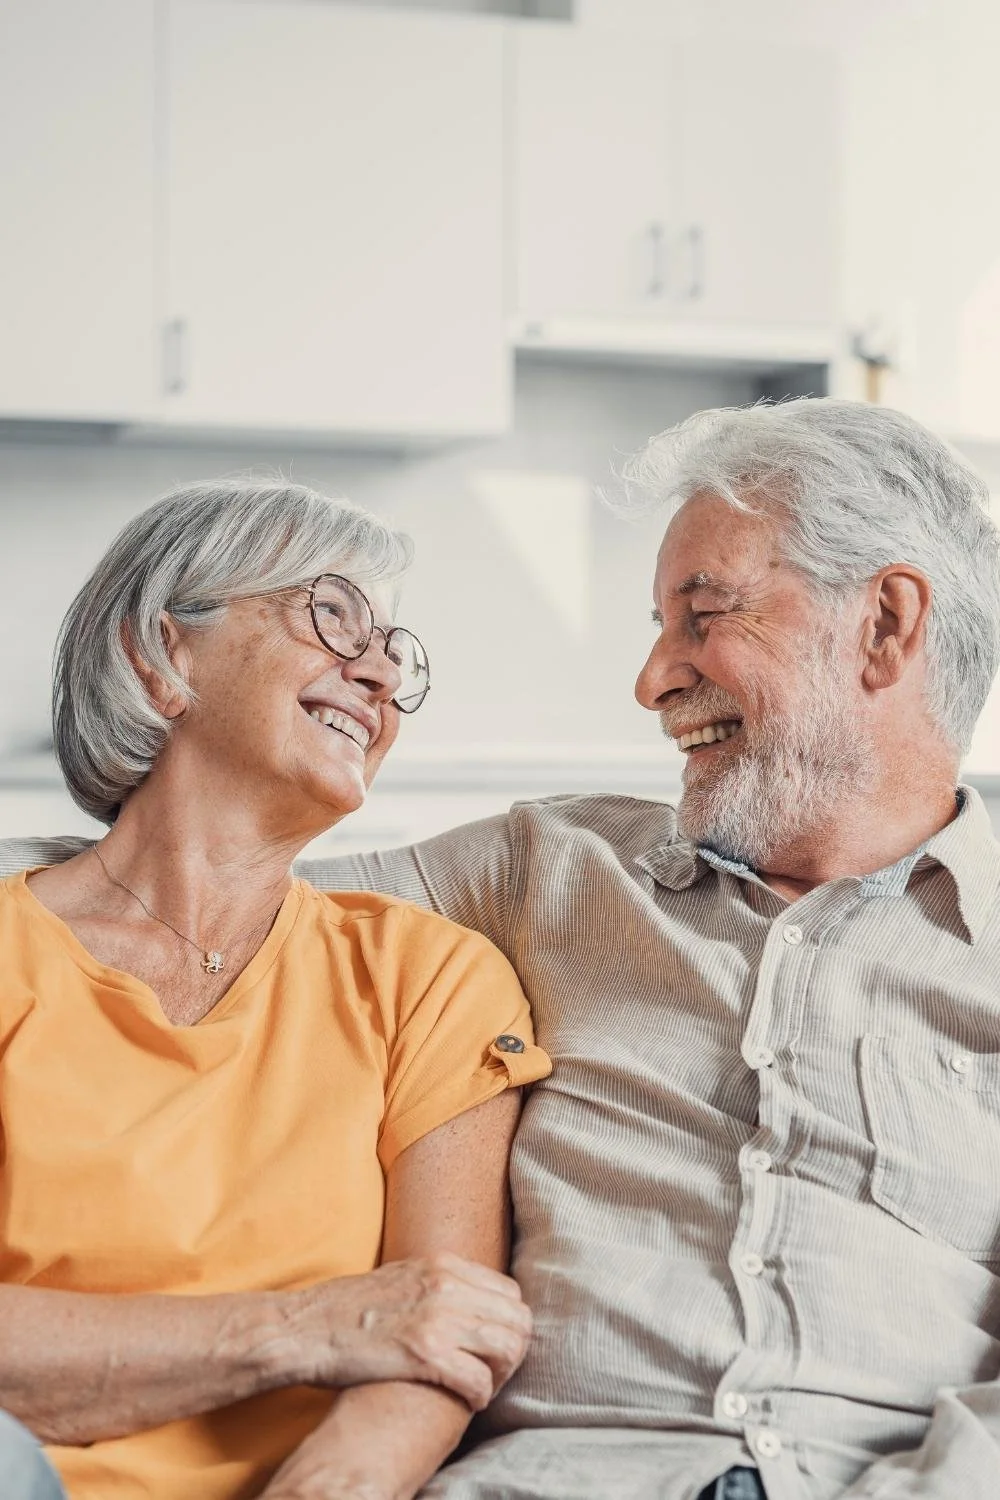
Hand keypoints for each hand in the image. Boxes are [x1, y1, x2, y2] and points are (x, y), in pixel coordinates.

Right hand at [292, 1252, 531, 1410]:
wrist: (306, 1327)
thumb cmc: (349, 1309)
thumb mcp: (402, 1276)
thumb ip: (438, 1283)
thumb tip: (469, 1300)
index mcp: (444, 1264)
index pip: (511, 1293)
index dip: (509, 1324)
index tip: (494, 1346)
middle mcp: (447, 1286)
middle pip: (517, 1320)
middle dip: (513, 1352)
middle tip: (494, 1372)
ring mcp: (437, 1318)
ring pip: (507, 1349)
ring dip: (501, 1374)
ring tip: (483, 1387)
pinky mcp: (423, 1354)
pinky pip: (478, 1379)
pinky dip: (480, 1395)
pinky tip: (467, 1401)